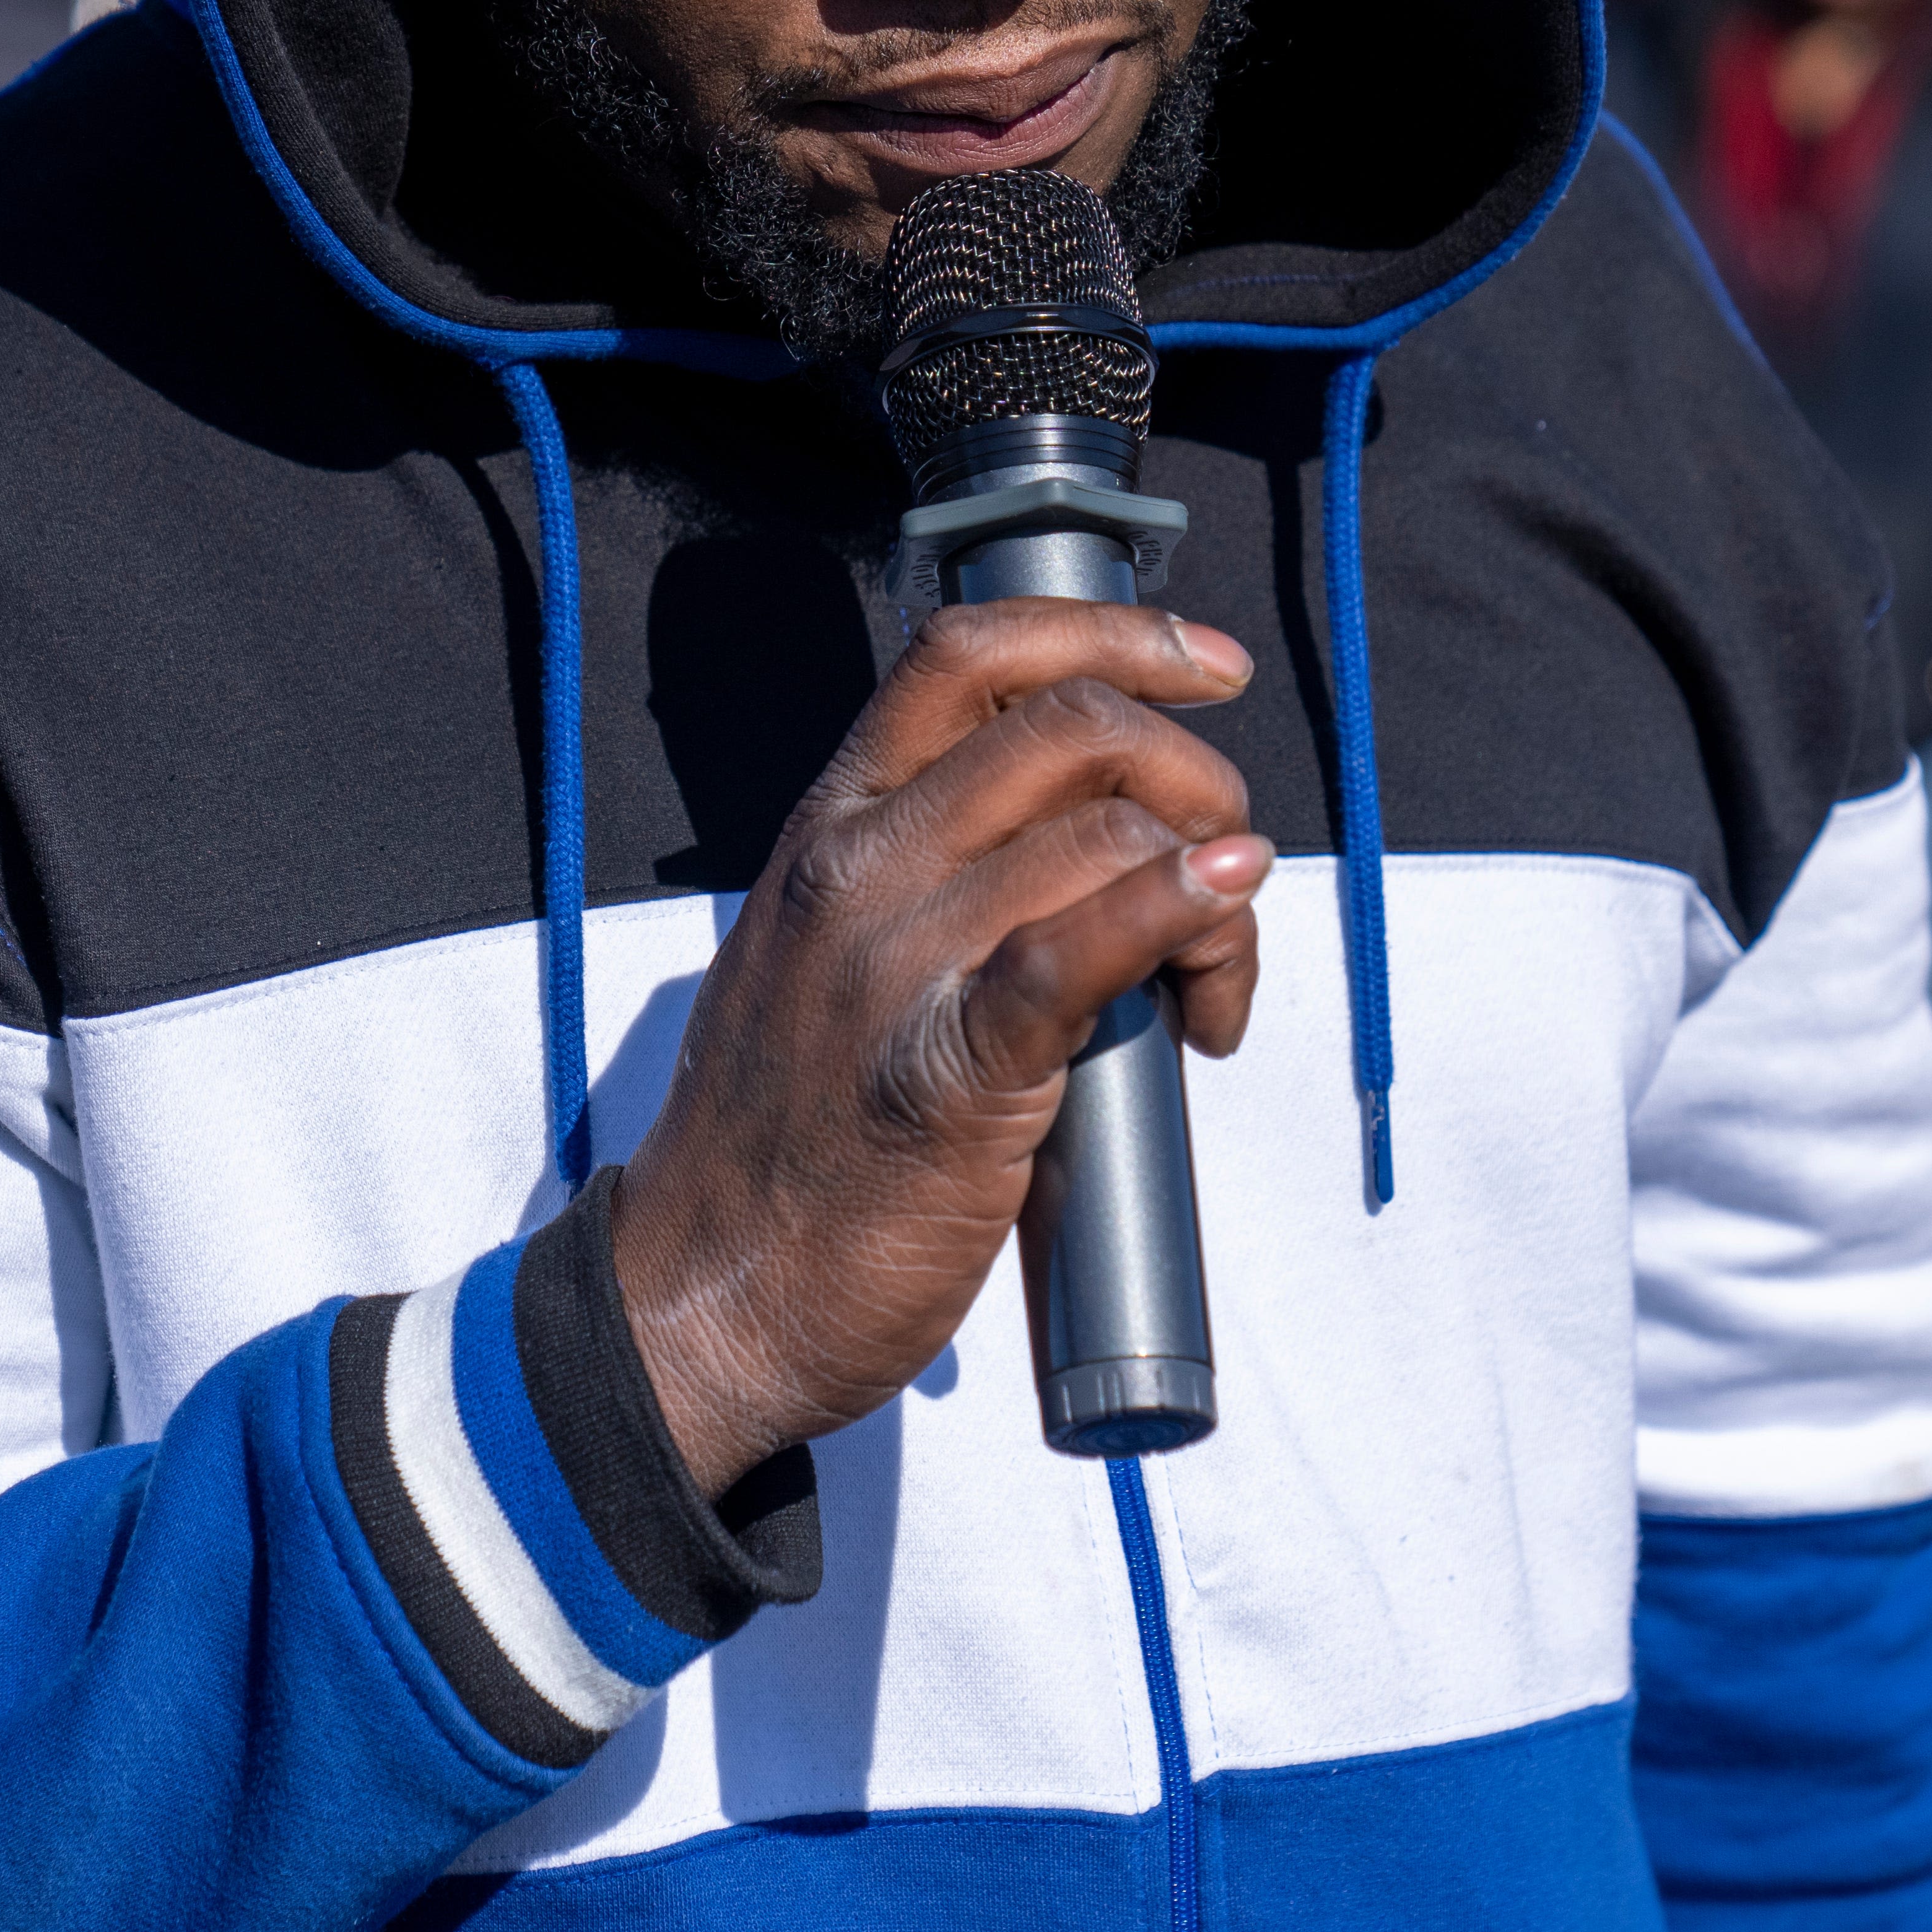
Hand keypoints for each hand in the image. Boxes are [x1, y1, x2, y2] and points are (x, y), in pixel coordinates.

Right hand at [610, 601, 1268, 1496]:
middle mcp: (860, 869)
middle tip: (1228, 862)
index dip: (1110, 631)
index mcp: (832, 826)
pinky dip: (1178, 912)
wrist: (703, 1299)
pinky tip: (1222, 915)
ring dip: (1216, 887)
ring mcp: (897, 964)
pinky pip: (1080, 950)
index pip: (968, 654)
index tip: (1206, 665)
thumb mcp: (824, 952)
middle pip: (1068, 726)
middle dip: (1194, 771)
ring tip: (1216, 983)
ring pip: (1106, 835)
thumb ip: (926, 872)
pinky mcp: (948, 1071)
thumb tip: (1087, 834)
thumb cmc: (786, 1142)